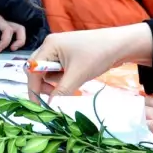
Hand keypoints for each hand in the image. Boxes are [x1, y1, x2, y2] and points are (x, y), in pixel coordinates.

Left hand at [0, 3, 25, 52]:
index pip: (8, 31)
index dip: (5, 42)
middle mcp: (4, 20)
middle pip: (20, 28)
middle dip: (20, 41)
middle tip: (11, 50)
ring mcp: (4, 22)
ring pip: (18, 29)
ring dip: (18, 39)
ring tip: (11, 49)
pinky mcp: (1, 24)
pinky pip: (11, 30)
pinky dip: (13, 38)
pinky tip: (4, 45)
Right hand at [27, 25, 152, 97]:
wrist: (120, 45)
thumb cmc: (97, 55)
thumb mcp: (77, 76)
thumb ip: (60, 92)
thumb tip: (49, 107)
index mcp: (49, 45)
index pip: (32, 69)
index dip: (34, 89)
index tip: (39, 106)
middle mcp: (51, 45)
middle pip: (38, 69)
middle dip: (45, 85)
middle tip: (56, 95)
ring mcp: (60, 49)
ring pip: (49, 71)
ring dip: (57, 82)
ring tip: (72, 83)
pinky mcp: (69, 54)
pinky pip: (59, 69)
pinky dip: (64, 78)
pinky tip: (76, 78)